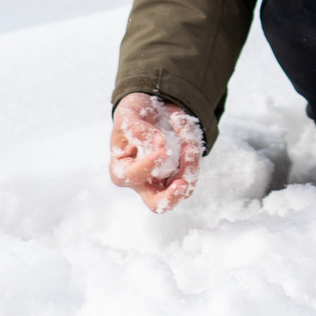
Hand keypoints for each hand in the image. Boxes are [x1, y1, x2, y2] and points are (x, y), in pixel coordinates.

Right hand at [109, 93, 203, 212]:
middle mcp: (143, 181)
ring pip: (183, 186)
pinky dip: (193, 153)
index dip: (149, 166)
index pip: (134, 176)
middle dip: (171, 197)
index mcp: (122, 170)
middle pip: (158, 204)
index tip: (163, 150)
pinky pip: (192, 171)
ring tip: (187, 138)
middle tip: (182, 184)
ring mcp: (163, 180)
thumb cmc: (132, 116)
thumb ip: (139, 129)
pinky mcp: (180, 173)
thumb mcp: (128, 114)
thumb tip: (159, 143)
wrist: (150, 111)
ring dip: (190, 163)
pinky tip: (186, 132)